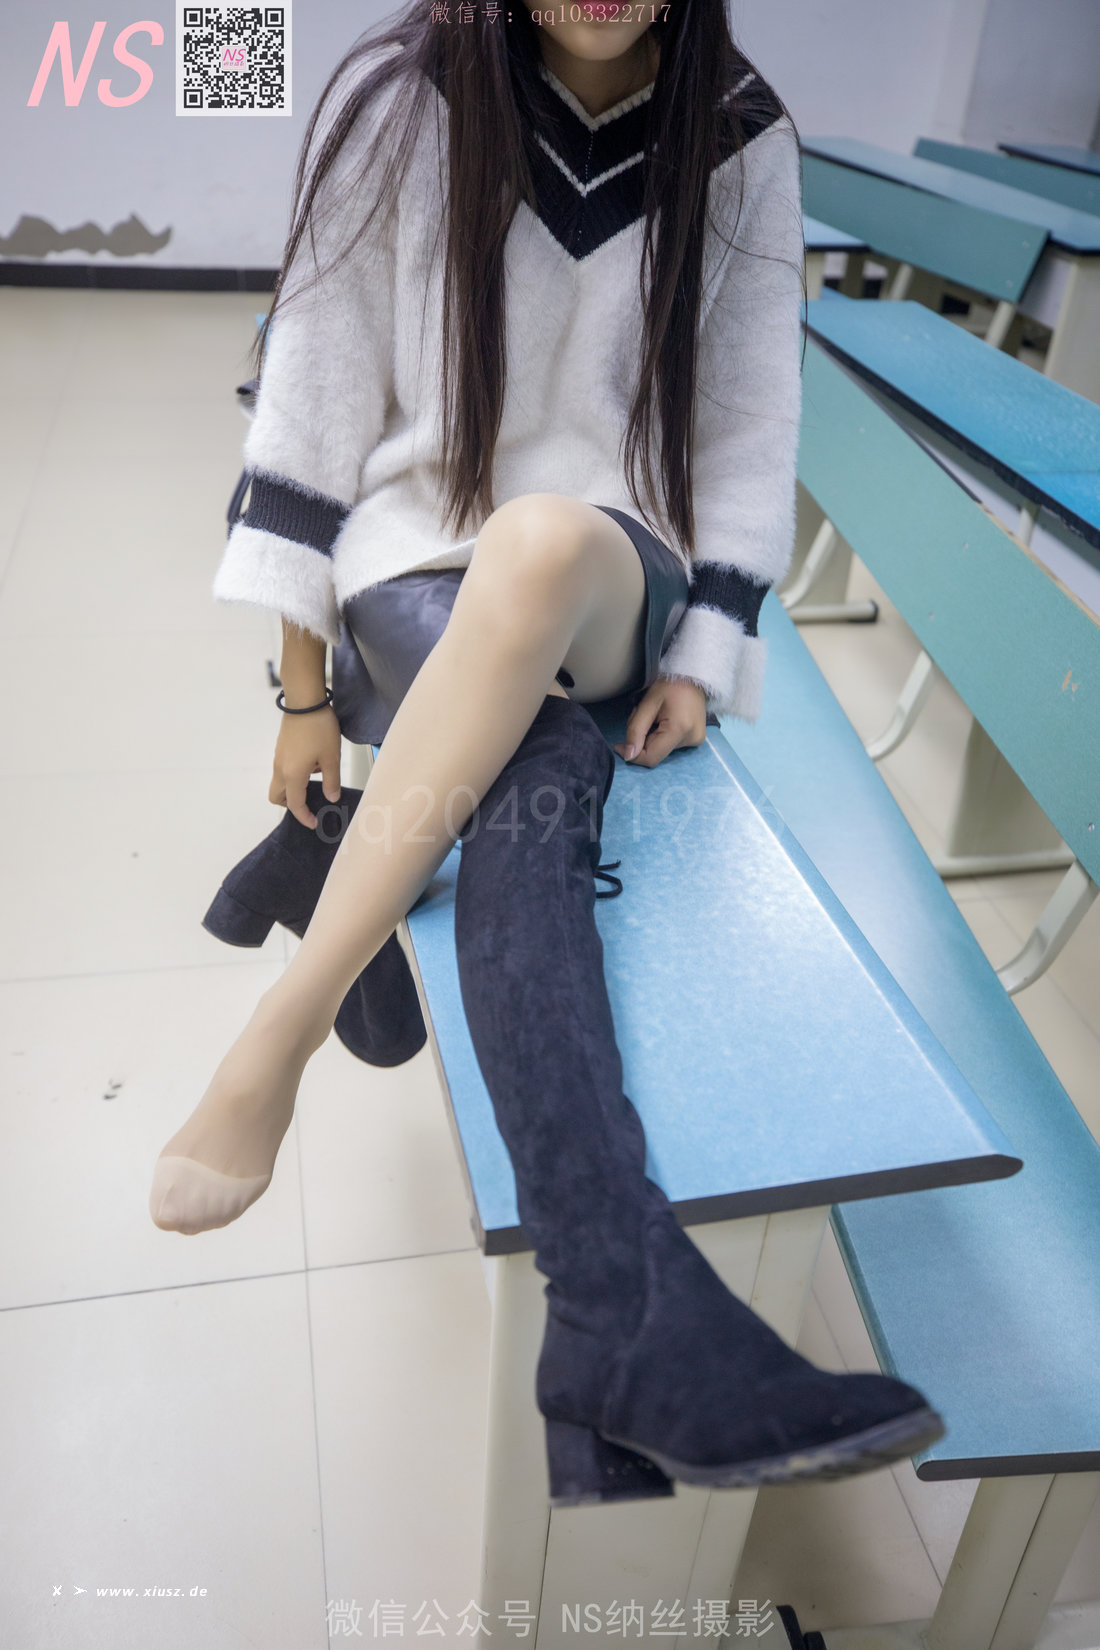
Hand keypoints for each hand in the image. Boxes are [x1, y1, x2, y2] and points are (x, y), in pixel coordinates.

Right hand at [270, 704, 341, 827]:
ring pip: (280, 782)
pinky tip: (314, 762)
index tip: (314, 823)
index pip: (295, 804)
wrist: (304, 701)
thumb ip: (331, 781)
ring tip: (318, 777)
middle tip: (309, 803)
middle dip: (290, 805)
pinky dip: (294, 774)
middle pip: (277, 796)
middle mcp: (280, 769)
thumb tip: (331, 798)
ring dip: (294, 787)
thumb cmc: (319, 729)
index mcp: (292, 775)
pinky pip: (283, 769)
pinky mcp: (281, 748)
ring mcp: (278, 757)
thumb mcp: (332, 757)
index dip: (304, 817)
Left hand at [613, 677, 707, 768]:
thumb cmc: (669, 685)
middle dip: (641, 740)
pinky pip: (671, 745)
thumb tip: (628, 756)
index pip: (651, 757)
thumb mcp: (647, 704)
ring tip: (654, 715)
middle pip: (655, 753)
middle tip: (640, 716)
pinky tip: (664, 720)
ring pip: (661, 749)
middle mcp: (691, 739)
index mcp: (679, 730)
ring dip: (650, 736)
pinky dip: (661, 736)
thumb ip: (635, 730)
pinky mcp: (697, 740)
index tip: (618, 745)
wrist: (693, 675)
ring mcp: (696, 741)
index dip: (632, 755)